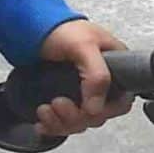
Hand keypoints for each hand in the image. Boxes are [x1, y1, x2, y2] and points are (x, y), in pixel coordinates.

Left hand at [33, 18, 127, 137]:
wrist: (32, 27)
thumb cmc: (60, 29)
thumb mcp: (84, 46)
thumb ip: (97, 75)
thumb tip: (97, 107)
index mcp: (115, 69)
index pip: (121, 102)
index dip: (106, 111)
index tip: (86, 108)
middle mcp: (100, 83)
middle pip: (98, 116)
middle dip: (75, 117)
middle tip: (58, 103)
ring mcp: (81, 92)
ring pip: (80, 122)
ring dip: (61, 122)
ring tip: (45, 110)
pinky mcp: (65, 98)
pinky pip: (64, 122)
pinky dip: (53, 126)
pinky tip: (43, 122)